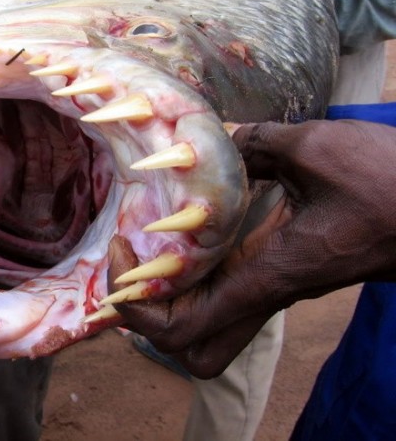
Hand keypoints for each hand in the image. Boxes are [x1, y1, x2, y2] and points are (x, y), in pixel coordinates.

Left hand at [109, 120, 395, 377]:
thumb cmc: (390, 184)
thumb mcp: (315, 150)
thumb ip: (256, 142)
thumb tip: (218, 137)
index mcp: (267, 274)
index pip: (184, 325)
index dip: (137, 306)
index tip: (120, 258)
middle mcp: (268, 293)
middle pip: (193, 352)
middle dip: (150, 323)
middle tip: (130, 269)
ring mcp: (277, 290)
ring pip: (212, 334)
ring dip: (171, 304)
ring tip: (147, 254)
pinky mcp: (286, 276)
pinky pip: (229, 299)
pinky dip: (197, 281)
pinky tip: (187, 237)